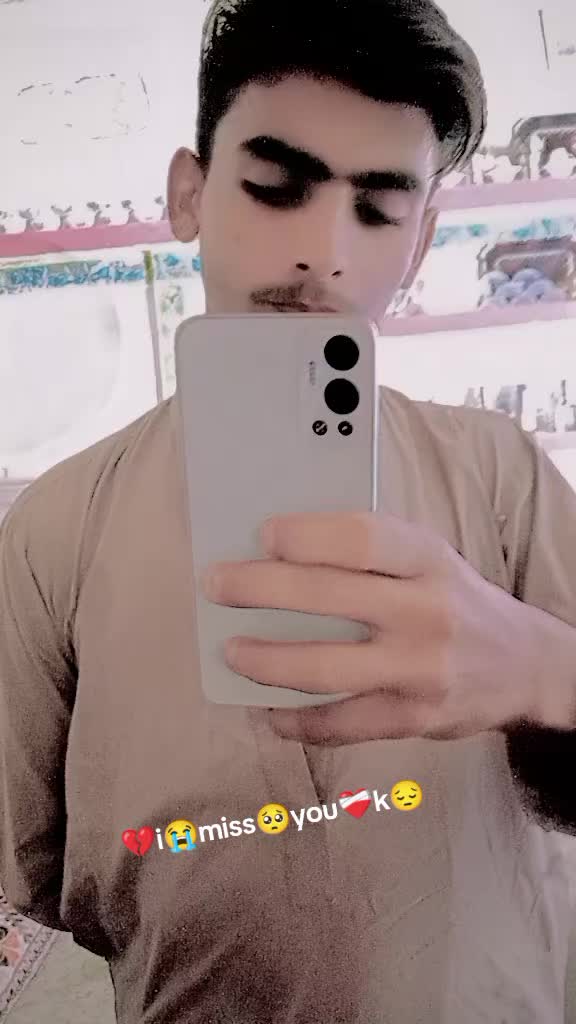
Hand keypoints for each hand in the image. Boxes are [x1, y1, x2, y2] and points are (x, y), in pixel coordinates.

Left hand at [200, 512, 547, 745]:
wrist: (525, 666)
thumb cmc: (455, 602)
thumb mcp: (429, 561)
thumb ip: (370, 556)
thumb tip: (279, 556)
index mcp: (428, 560)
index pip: (361, 538)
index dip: (306, 535)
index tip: (263, 535)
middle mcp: (427, 611)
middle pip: (329, 597)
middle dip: (260, 589)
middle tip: (217, 585)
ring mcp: (421, 669)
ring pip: (327, 668)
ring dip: (266, 661)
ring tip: (231, 652)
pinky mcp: (415, 719)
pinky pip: (342, 724)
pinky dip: (297, 720)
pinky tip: (269, 711)